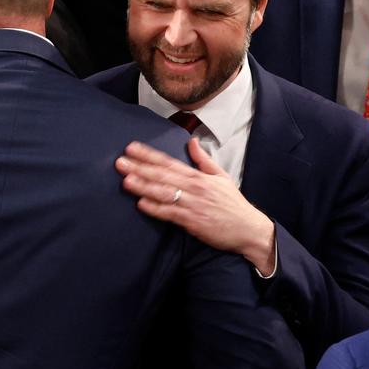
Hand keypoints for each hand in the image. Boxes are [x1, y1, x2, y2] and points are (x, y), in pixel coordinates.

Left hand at [115, 138, 276, 274]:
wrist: (248, 229)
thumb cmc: (232, 203)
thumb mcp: (221, 176)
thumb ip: (203, 159)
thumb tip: (191, 140)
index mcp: (198, 176)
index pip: (169, 162)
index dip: (149, 155)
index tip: (131, 148)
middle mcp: (194, 187)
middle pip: (162, 175)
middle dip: (140, 168)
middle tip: (119, 162)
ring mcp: (193, 204)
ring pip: (164, 193)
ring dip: (144, 186)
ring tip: (126, 180)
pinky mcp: (193, 221)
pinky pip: (171, 214)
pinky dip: (156, 209)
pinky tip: (141, 204)